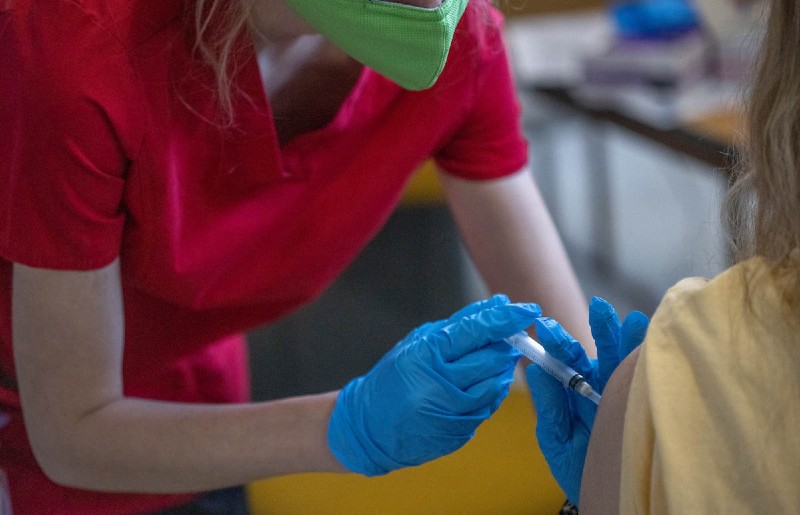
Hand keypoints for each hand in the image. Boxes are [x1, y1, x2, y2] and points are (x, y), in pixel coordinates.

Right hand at [328, 294, 540, 475]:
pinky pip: (488, 406)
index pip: (477, 331)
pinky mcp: (460, 431)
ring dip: (504, 368)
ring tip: (500, 357)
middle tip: (516, 335)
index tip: (529, 309)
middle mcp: (440, 384)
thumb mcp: (418, 342)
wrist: (370, 427)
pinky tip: (488, 381)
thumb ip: (459, 324)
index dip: (507, 319)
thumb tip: (498, 304)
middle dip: (510, 344)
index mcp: (427, 355)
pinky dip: (493, 389)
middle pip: (493, 358)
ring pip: (496, 383)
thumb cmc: (393, 378)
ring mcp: (452, 411)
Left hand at [526, 297, 647, 504]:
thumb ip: (548, 406)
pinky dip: (651, 362)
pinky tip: (655, 347)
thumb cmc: (574, 467)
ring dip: (631, 340)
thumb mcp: (555, 438)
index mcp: (573, 389)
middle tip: (599, 308)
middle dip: (601, 329)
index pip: (566, 359)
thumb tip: (534, 370)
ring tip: (634, 320)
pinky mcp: (644, 406)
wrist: (604, 496)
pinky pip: (648, 381)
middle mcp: (601, 385)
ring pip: (628, 361)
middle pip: (601, 351)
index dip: (559, 342)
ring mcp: (624, 393)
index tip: (547, 328)